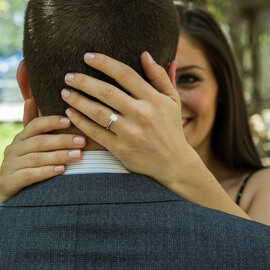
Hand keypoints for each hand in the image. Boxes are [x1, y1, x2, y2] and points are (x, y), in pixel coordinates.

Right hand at [0, 115, 85, 202]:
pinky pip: (29, 175)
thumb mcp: (29, 144)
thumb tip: (31, 99)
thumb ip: (34, 126)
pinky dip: (46, 171)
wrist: (5, 189)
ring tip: (78, 155)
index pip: (35, 125)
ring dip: (59, 156)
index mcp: (21, 138)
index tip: (69, 121)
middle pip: (39, 141)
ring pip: (37, 158)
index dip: (52, 122)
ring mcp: (9, 166)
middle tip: (82, 141)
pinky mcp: (8, 182)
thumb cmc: (25, 164)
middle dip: (62, 140)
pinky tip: (61, 170)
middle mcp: (13, 149)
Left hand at [61, 52, 251, 219]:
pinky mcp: (121, 149)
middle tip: (68, 76)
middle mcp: (142, 114)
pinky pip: (96, 133)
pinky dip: (80, 122)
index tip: (87, 57)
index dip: (104, 63)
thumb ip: (160, 77)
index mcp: (154, 100)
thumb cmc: (171, 128)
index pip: (125, 74)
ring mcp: (130, 133)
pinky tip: (70, 113)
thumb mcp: (172, 100)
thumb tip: (145, 54)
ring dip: (77, 100)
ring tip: (65, 92)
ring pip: (97, 112)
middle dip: (83, 81)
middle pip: (106, 92)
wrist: (173, 163)